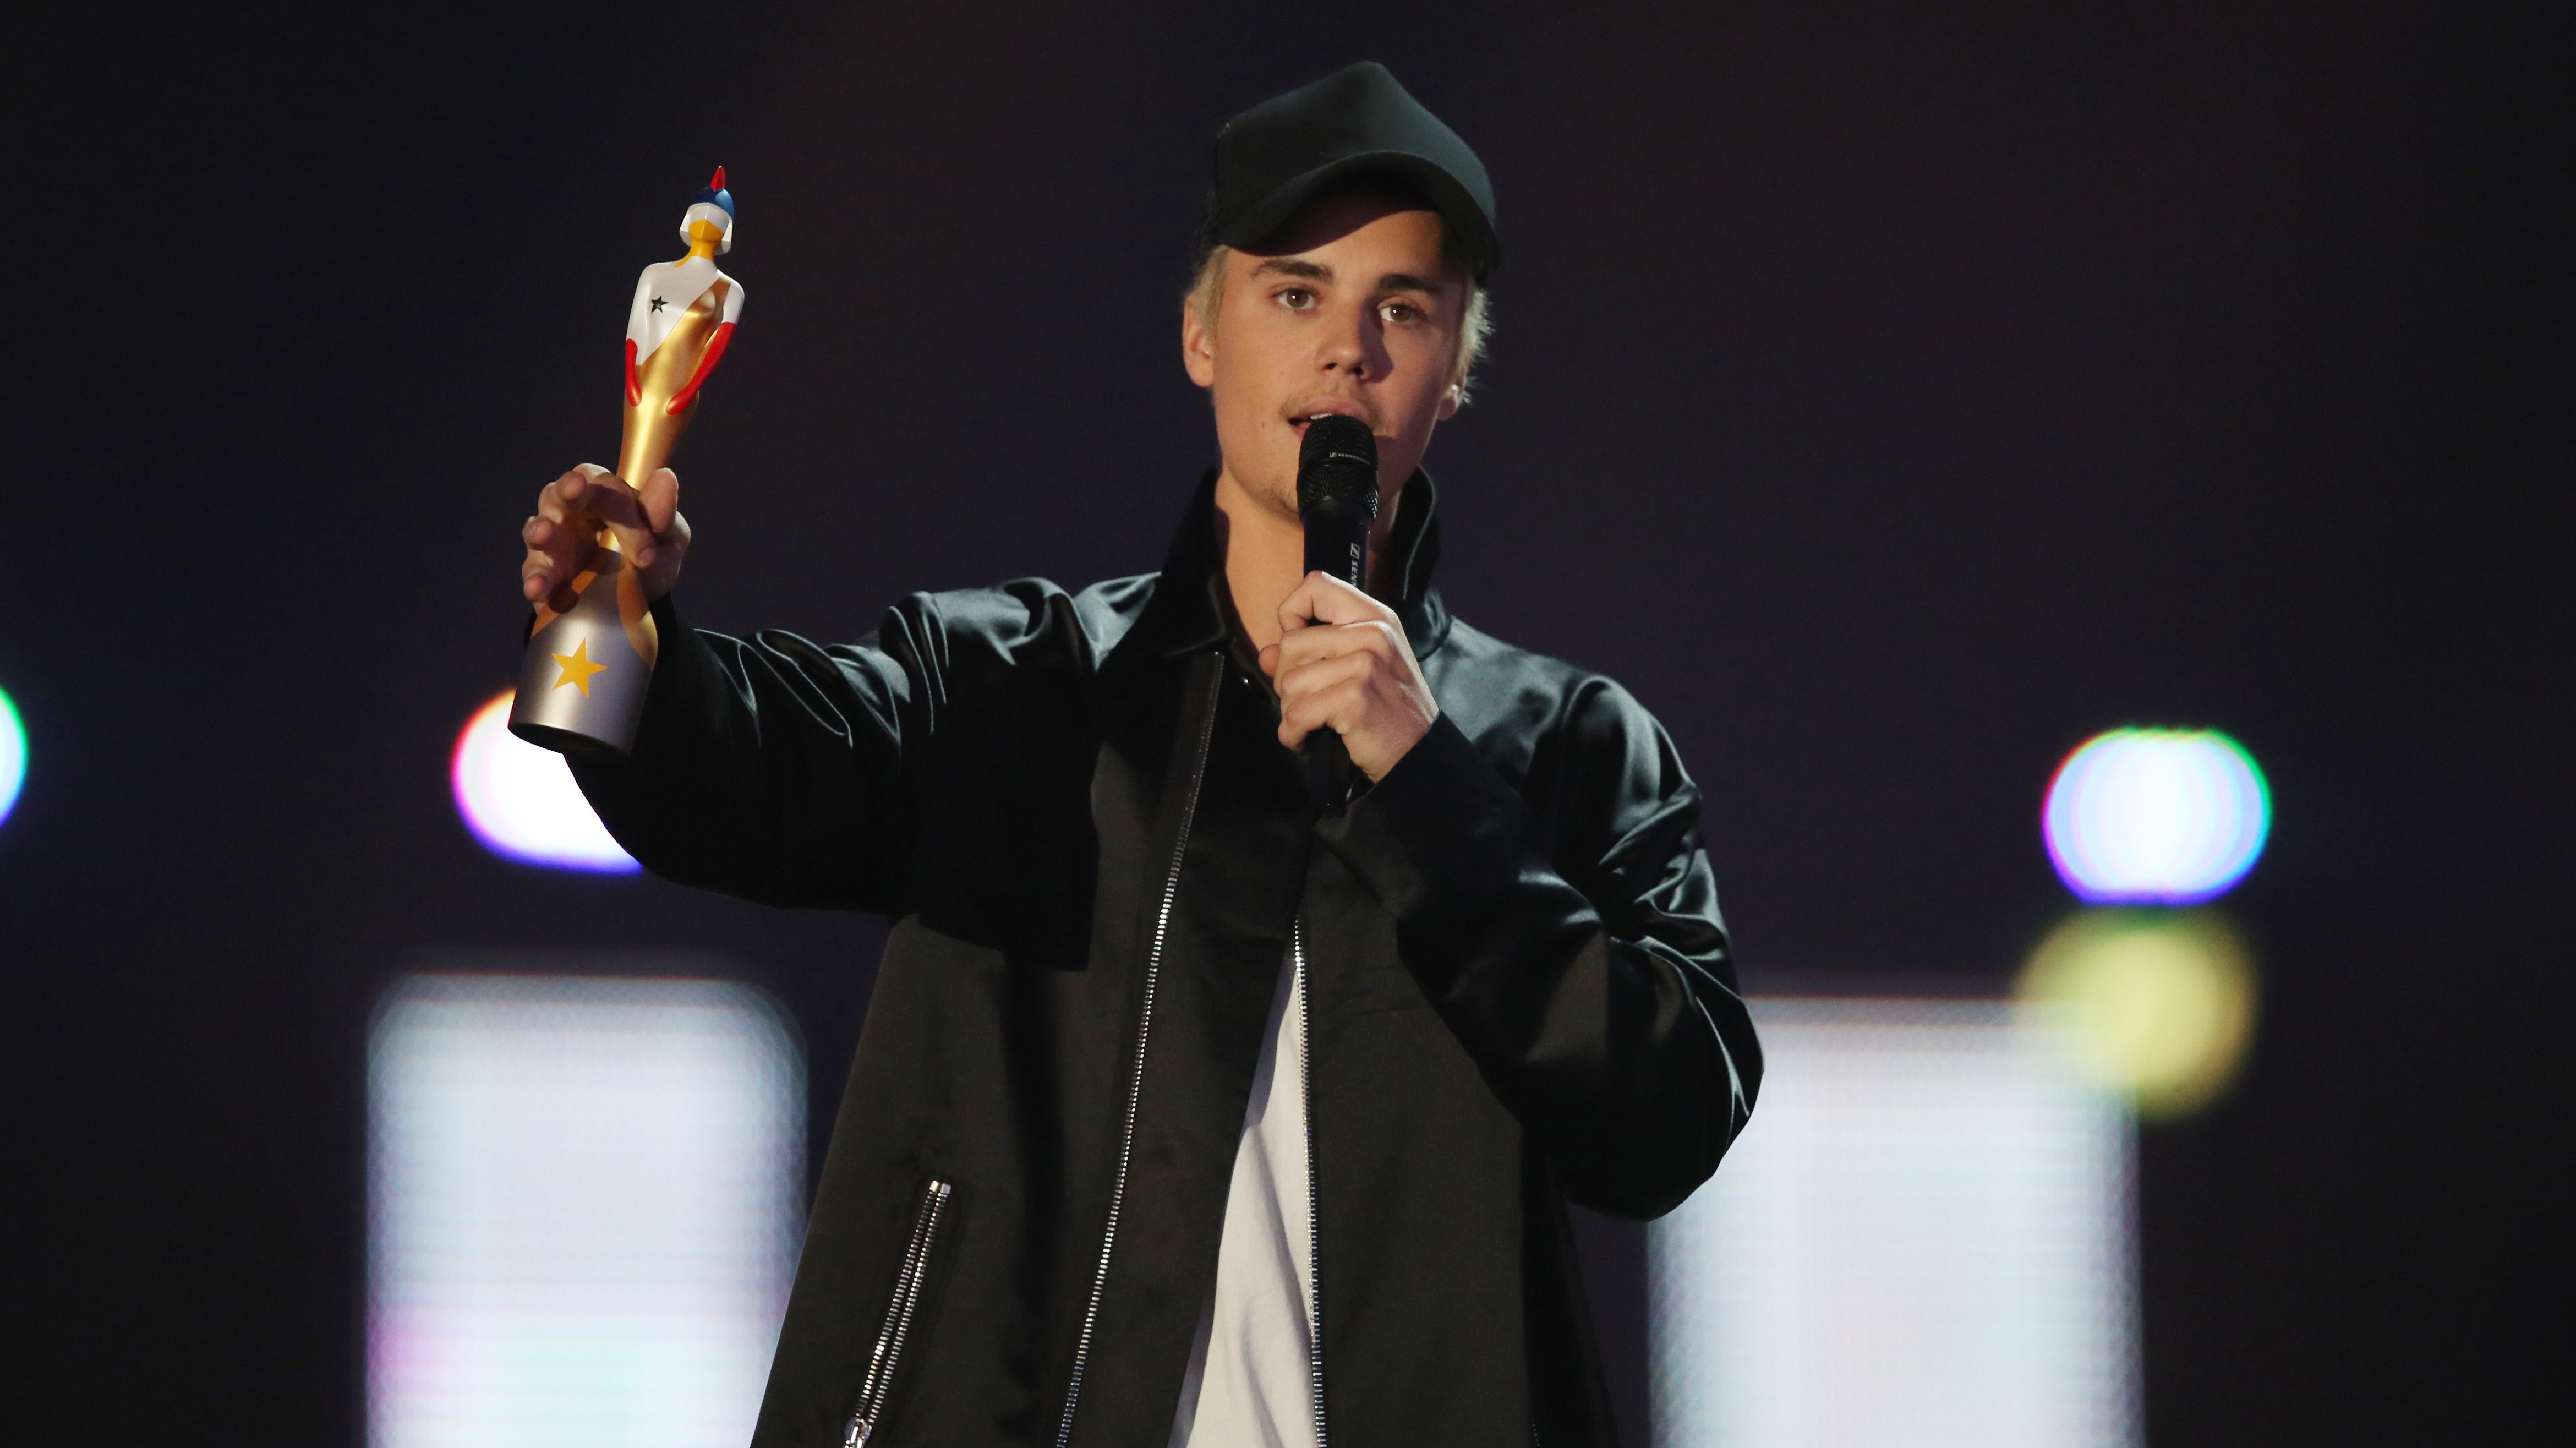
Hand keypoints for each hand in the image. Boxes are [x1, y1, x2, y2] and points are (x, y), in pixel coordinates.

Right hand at [519, 464, 690, 612]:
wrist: (639, 600)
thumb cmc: (651, 556)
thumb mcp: (666, 539)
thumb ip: (662, 515)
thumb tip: (666, 476)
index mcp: (604, 493)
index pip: (607, 489)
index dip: (624, 514)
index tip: (646, 554)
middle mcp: (571, 510)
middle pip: (562, 492)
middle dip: (568, 490)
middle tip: (575, 489)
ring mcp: (553, 541)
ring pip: (538, 528)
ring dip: (541, 530)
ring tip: (544, 535)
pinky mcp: (543, 573)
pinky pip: (532, 572)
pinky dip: (536, 579)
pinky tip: (538, 588)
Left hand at [1258, 572, 1438, 781]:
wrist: (1419, 754)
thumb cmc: (1387, 711)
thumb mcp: (1359, 670)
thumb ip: (1311, 654)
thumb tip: (1266, 654)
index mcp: (1375, 617)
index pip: (1317, 585)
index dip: (1293, 612)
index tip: (1300, 647)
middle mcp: (1373, 632)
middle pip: (1290, 643)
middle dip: (1287, 680)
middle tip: (1309, 702)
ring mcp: (1365, 663)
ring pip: (1288, 681)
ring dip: (1291, 711)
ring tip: (1314, 723)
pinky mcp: (1354, 696)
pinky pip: (1296, 714)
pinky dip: (1293, 734)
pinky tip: (1307, 740)